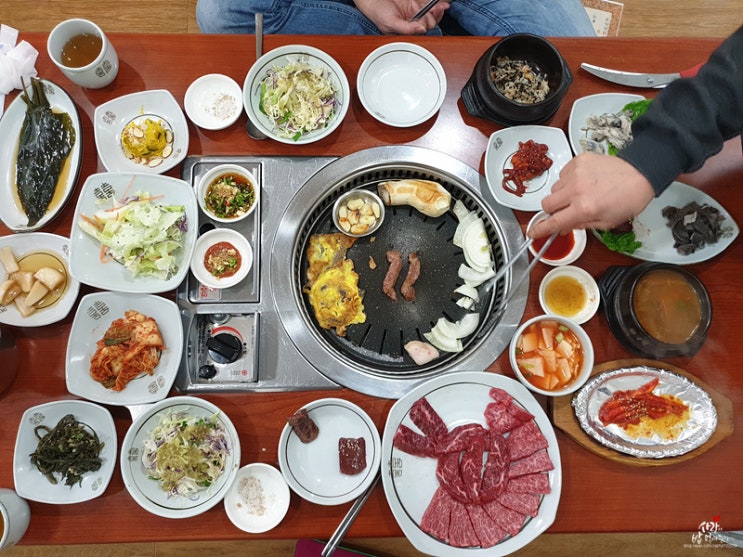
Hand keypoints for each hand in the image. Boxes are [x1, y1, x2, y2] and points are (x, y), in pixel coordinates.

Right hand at [354, 0, 448, 33]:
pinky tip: (439, 4)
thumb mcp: (390, 24)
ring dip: (437, 10)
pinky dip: (434, 4)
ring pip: (431, 14)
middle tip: (435, 10)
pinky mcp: (414, 3)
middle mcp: (412, 23)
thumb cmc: (377, 14)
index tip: (431, 16)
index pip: (422, 30)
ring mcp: (414, 12)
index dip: (428, 23)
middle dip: (434, 16)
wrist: (372, 1)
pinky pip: (427, 5)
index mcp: (407, 31)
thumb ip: (406, 29)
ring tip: (441, 6)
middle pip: (429, 22)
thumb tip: (421, 30)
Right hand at [528, 153, 655, 238]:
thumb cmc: (628, 199)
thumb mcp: (606, 222)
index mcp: (584, 209)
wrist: (641, 174)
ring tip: (580, 192)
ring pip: (554, 188)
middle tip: (564, 209)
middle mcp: (576, 190)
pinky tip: (584, 181)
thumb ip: (581, 225)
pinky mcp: (578, 160)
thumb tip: (563, 227)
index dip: (540, 229)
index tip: (533, 232)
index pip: (554, 222)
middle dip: (552, 210)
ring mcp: (576, 173)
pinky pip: (563, 174)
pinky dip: (569, 180)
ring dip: (562, 194)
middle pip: (547, 203)